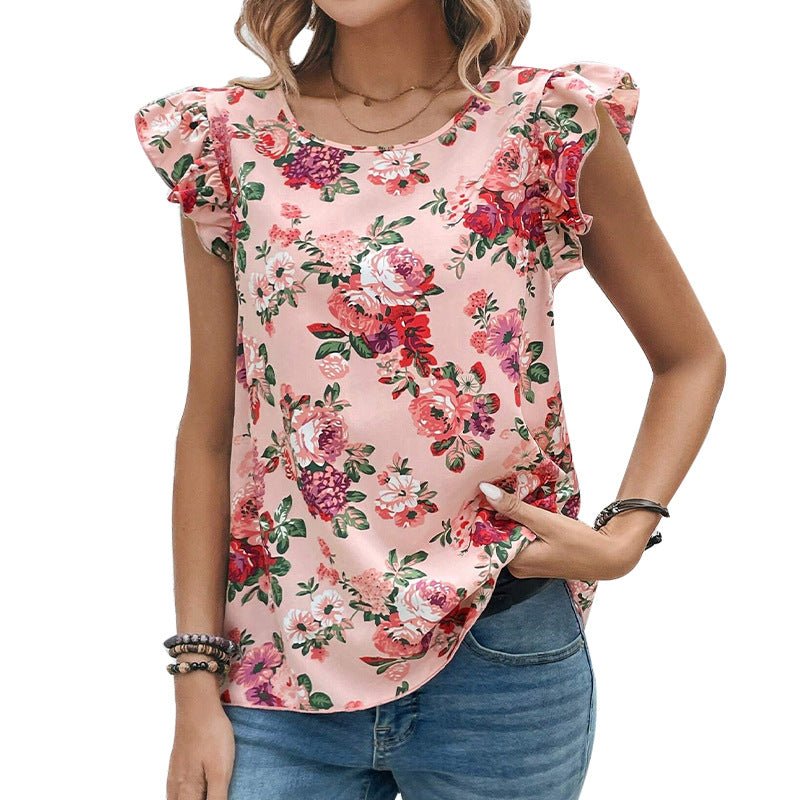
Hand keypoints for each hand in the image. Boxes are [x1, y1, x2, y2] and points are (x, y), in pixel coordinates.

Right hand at [167, 680, 234, 799]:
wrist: (197, 704)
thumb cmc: (211, 735)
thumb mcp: (220, 769)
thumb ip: (217, 797)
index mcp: (187, 791)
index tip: (216, 799)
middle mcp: (176, 785)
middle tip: (211, 797)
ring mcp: (174, 773)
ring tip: (202, 796)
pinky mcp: (177, 762)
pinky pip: (175, 790)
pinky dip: (182, 797)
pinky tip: (189, 794)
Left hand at [478, 482, 657, 581]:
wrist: (609, 556)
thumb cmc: (580, 543)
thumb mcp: (545, 522)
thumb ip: (515, 508)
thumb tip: (486, 491)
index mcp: (516, 563)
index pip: (489, 537)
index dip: (484, 515)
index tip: (479, 494)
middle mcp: (518, 567)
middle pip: (499, 536)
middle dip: (498, 514)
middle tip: (493, 489)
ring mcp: (528, 565)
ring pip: (511, 535)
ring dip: (511, 518)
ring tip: (506, 495)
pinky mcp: (537, 559)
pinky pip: (521, 538)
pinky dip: (522, 524)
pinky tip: (523, 509)